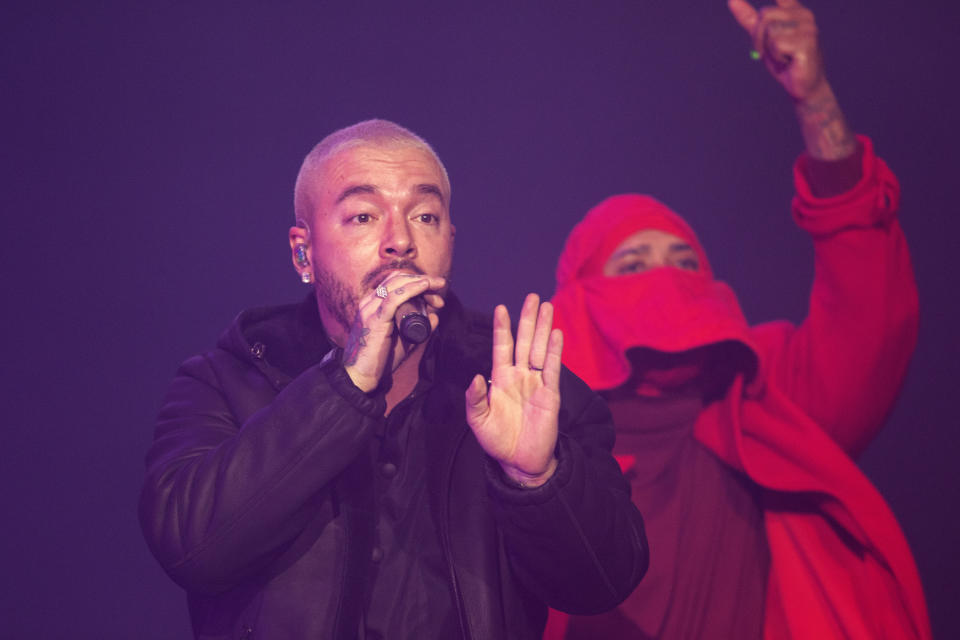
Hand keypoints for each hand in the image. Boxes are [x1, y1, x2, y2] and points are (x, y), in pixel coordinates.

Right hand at [342, 272, 445, 391]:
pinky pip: (393, 298)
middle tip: (440, 286)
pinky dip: (411, 289)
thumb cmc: (381, 359)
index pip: (395, 282)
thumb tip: (436, 316)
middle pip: (397, 279)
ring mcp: (370, 309)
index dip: (416, 281)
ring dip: (420, 282)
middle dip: (421, 279)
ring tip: (437, 285)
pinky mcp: (374, 319)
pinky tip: (424, 286)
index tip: (436, 292)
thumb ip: (418, 328)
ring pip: (396, 284)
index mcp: (372, 304)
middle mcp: (369, 303)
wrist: (361, 376)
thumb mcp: (404, 339)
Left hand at [464, 293, 563, 487]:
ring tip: (546, 306)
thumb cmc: (497, 440)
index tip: (501, 308)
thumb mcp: (478, 421)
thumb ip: (475, 399)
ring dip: (543, 328)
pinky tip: (555, 334)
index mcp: (500, 379)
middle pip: (524, 342)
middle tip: (532, 297)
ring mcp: (536, 383)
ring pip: (539, 349)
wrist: (520, 462)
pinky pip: (552, 368)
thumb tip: (476, 377)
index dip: (502, 328)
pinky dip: (554, 351)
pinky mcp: (551, 394)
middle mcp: (519, 376)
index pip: (502, 348)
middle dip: (528, 320)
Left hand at [729, 0, 856, 159]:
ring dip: (768, 48)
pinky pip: (776, 44)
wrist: (803, 86)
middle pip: (764, 16)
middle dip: (758, 36)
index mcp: (794, 11)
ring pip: (769, 30)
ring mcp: (808, 27)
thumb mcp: (763, 38)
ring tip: (782, 56)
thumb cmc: (784, 61)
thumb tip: (732, 0)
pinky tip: (789, 61)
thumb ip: (750, 19)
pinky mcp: (807, 42)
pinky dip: (776, 56)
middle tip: (769, 52)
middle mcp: (804, 15)